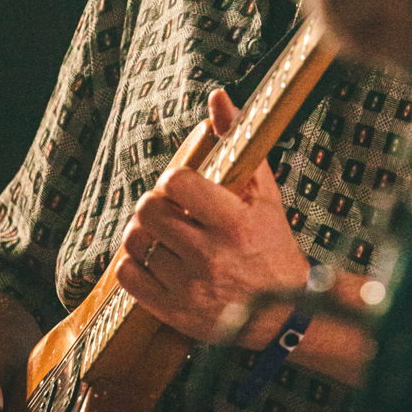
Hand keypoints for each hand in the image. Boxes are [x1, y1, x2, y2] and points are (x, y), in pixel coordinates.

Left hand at [116, 90, 309, 345]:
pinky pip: (128, 276)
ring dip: (143, 232)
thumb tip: (218, 97)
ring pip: (135, 242)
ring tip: (162, 232)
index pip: (178, 184)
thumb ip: (239, 143)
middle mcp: (210, 256)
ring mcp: (189, 287)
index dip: (175, 180)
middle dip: (155, 203)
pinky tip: (154, 257)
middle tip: (169, 208)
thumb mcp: (265, 195)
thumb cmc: (272, 246)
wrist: (283, 314)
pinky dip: (134, 262)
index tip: (184, 186)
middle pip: (149, 211)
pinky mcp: (173, 312)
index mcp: (235, 223)